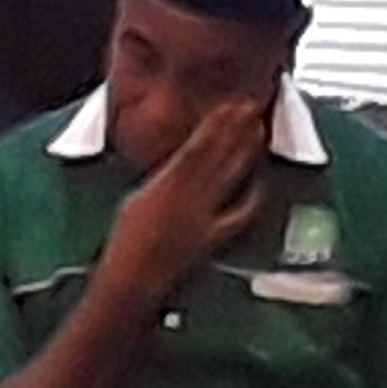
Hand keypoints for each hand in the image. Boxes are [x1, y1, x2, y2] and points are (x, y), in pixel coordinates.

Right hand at [95, 96, 272, 313]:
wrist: (131, 281)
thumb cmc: (126, 243)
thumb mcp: (137, 200)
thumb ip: (161, 179)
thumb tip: (179, 164)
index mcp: (165, 184)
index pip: (197, 146)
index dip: (216, 124)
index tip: (230, 106)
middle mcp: (188, 196)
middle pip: (218, 155)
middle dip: (236, 129)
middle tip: (252, 107)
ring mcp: (203, 217)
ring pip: (229, 177)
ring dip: (245, 152)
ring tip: (258, 131)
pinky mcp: (212, 239)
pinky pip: (238, 215)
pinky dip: (251, 199)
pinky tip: (260, 184)